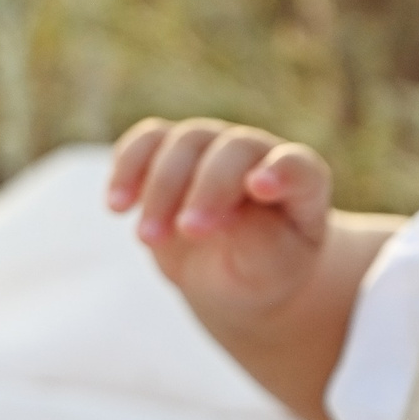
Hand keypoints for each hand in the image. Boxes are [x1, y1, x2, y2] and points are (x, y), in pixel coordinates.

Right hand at [106, 117, 331, 324]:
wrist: (233, 278)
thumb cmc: (261, 272)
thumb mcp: (270, 270)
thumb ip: (258, 239)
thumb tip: (231, 213)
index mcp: (301, 183)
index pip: (298, 166)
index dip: (282, 170)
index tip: (260, 187)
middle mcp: (259, 155)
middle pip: (232, 150)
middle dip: (207, 189)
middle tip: (190, 232)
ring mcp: (214, 148)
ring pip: (185, 142)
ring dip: (161, 188)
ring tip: (148, 239)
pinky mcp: (172, 154)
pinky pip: (147, 142)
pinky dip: (128, 168)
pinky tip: (117, 206)